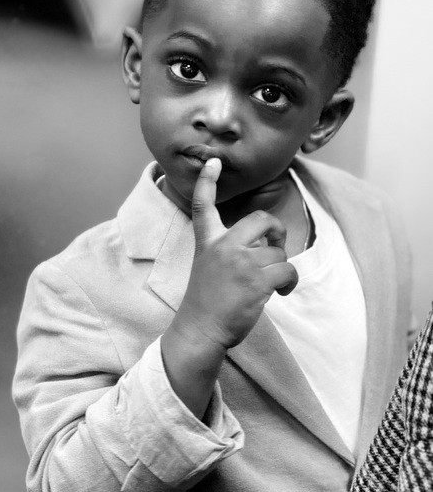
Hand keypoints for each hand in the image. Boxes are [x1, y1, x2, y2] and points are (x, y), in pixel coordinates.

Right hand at [176, 158, 297, 350]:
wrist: (200, 329)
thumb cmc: (206, 301)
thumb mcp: (207, 266)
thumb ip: (229, 250)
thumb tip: (267, 244)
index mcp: (208, 241)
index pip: (203, 205)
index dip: (207, 181)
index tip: (214, 162)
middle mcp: (223, 247)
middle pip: (261, 220)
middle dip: (276, 231)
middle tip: (276, 245)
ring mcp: (240, 263)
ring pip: (277, 253)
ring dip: (280, 269)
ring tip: (272, 284)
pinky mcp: (256, 282)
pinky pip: (287, 270)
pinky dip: (290, 282)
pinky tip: (282, 292)